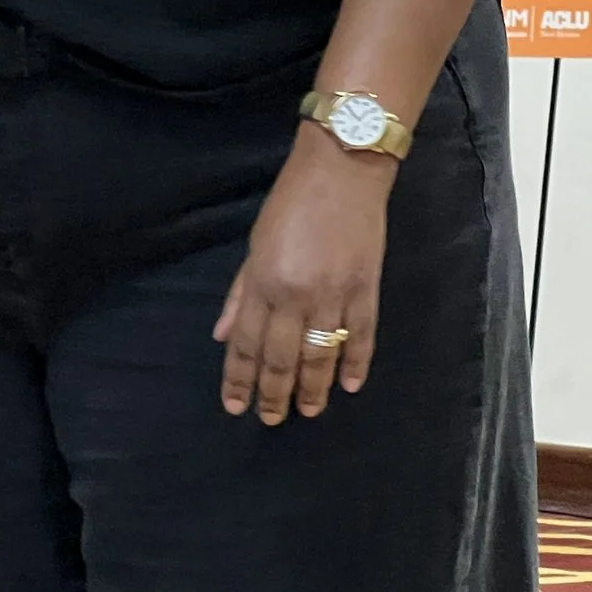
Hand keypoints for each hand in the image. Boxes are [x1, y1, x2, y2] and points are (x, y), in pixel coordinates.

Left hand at [214, 125, 393, 424]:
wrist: (342, 171)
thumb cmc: (291, 202)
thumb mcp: (255, 244)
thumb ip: (241, 293)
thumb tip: (224, 335)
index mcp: (264, 281)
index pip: (247, 343)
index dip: (240, 378)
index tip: (236, 406)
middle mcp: (296, 295)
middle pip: (282, 358)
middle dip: (274, 393)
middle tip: (272, 420)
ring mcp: (335, 294)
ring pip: (322, 355)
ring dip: (314, 388)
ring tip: (308, 412)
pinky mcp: (367, 289)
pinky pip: (362, 336)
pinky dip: (357, 363)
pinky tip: (351, 386)